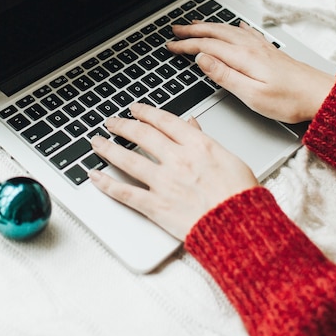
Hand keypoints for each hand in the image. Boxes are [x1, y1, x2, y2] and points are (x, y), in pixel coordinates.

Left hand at [90, 103, 257, 240]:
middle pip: (141, 135)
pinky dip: (106, 184)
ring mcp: (164, 182)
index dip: (145, 112)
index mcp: (197, 145)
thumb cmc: (240, 195)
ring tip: (96, 142)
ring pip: (127, 159)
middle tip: (111, 122)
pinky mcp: (156, 205)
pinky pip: (125, 192)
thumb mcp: (228, 157)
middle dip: (122, 125)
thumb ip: (204, 139)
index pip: (163, 121)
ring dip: (108, 149)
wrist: (240, 226)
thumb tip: (191, 124)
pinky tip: (95, 176)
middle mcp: (177, 159)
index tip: (135, 109)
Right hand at [168, 21, 335, 123]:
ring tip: (195, 24)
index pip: (206, 47)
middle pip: (215, 33)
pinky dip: (235, 27)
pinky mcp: (270, 51)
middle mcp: (251, 47)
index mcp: (243, 58)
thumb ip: (225, 76)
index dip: (185, 45)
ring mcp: (261, 47)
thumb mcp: (252, 95)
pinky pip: (246, 33)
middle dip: (192, 30)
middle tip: (175, 29)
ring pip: (228, 30)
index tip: (170, 45)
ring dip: (209, 26)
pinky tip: (235, 26)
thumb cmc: (290, 100)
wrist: (321, 96)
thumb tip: (202, 60)